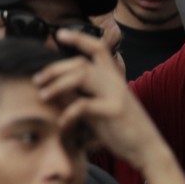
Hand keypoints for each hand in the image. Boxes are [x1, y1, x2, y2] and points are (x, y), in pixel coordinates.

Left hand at [34, 29, 164, 170]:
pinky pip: (84, 105)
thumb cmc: (120, 129)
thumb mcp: (97, 108)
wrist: (147, 150)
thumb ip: (79, 95)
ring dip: (56, 85)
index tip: (60, 34)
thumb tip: (53, 87)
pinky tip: (61, 123)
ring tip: (42, 96)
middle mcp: (114, 80)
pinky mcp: (114, 110)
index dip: (79, 38)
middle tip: (36, 80)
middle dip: (54, 69)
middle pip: (80, 62)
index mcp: (112, 77)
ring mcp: (116, 93)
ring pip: (81, 76)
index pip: (97, 48)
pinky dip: (68, 113)